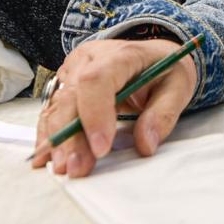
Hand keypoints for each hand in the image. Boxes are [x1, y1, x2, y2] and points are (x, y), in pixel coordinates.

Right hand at [33, 36, 197, 177]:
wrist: (152, 55)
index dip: (94, 115)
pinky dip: (47, 135)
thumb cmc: (164, 70)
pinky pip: (51, 110)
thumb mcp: (178, 87)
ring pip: (56, 105)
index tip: (101, 149)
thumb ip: (163, 115)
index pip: (97, 80)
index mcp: (120, 54)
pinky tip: (45, 157)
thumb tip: (146, 144)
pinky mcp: (65, 84)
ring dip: (56, 140)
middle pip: (71, 96)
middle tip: (76, 168)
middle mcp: (89, 58)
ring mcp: (73, 69)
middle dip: (70, 136)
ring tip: (61, 168)